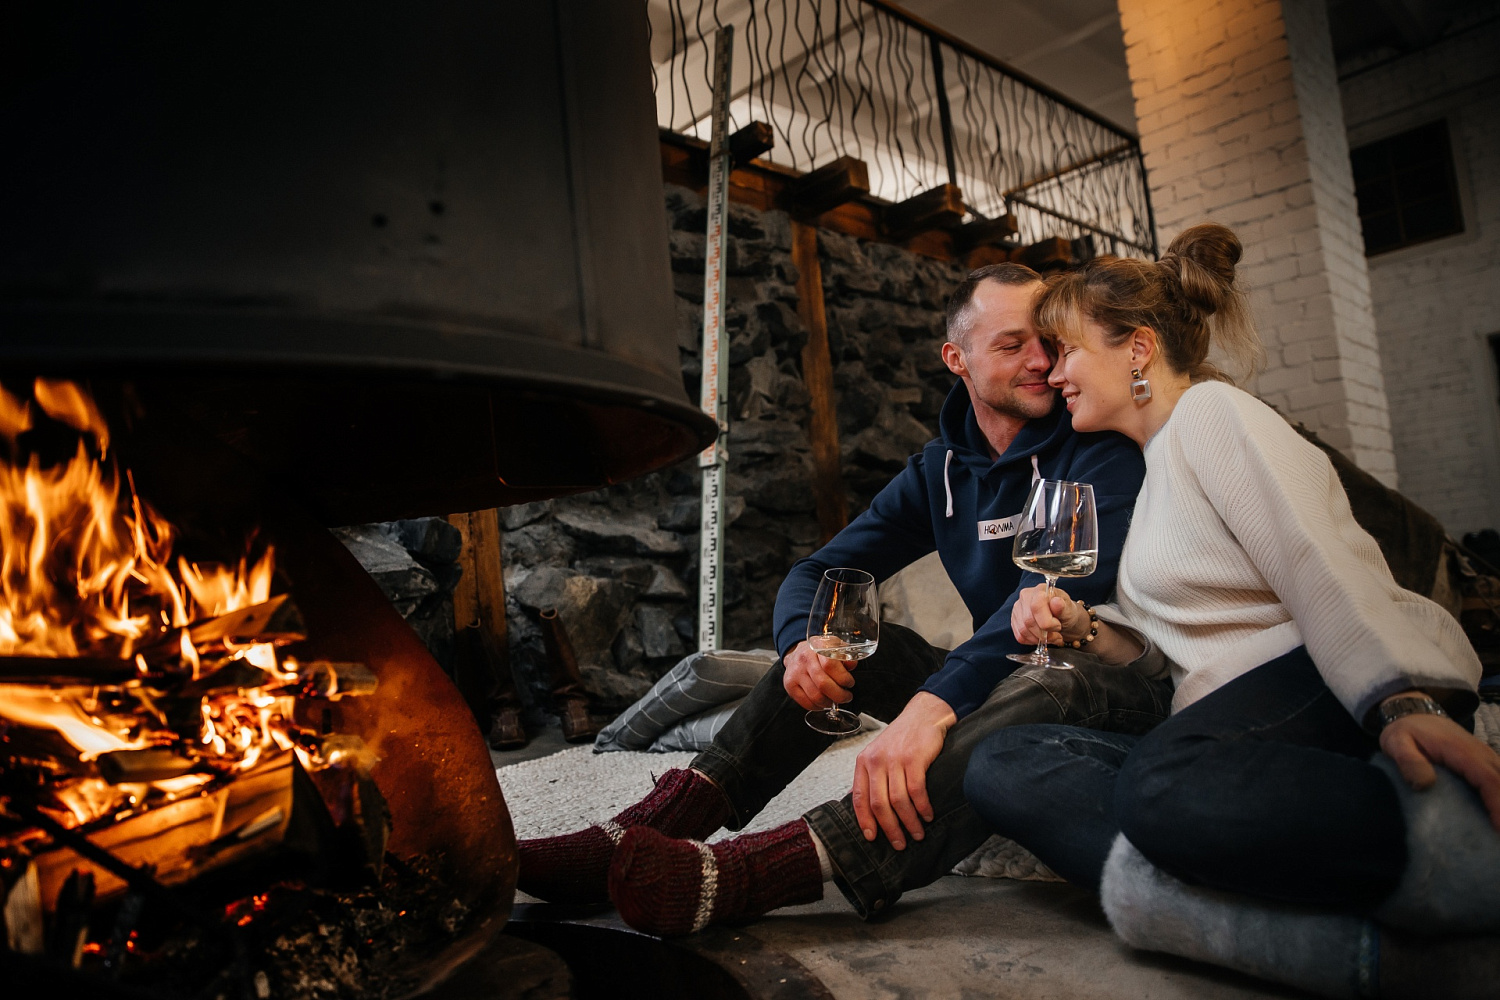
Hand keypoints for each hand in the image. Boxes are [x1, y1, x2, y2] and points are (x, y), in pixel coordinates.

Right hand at [782, 640, 854, 710]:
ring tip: (834, 700)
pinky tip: (823, 702)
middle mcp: (804, 660)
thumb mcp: (834, 647)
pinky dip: (817, 706)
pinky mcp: (789, 685)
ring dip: (829, 702)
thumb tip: (852, 665)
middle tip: (846, 697)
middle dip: (839, 695)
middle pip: (823, 684)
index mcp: (817, 648)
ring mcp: (795, 673)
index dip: (843, 678)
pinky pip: (805, 702)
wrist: (797, 652)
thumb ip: (845, 655)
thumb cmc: (819, 652)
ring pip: (815, 696)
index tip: (849, 683)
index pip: (830, 665)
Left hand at [851, 693, 955, 849]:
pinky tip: (928, 815)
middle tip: (899, 844)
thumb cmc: (903, 738)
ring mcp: (895, 759)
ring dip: (909, 822)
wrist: (923, 714)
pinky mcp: (914, 758)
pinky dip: (922, 807)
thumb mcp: (880, 754)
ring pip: (898, 801)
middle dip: (890, 828)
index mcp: (864, 762)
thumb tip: (866, 807)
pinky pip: (916, 791)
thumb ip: (872, 777)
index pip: (859, 798)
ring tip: (917, 834)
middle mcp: (876, 761)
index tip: (872, 838)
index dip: (865, 821)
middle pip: (879, 804)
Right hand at [1010, 583, 1086, 646]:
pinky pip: (1020, 636)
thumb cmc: (1066, 612)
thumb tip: (1056, 602)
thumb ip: (1063, 607)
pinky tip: (1042, 637)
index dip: (1047, 622)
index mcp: (1040, 590)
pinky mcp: (1015, 621)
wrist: (1063, 619)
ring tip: (1051, 637)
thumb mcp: (1070, 610)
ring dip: (1039, 639)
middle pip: (1029, 621)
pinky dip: (1033, 641)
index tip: (1058, 626)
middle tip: (1057, 634)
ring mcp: (1018, 609)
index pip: (1036, 606)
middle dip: (1045, 634)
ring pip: (1023, 630)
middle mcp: (1025, 597)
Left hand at [1380, 710, 1499, 830]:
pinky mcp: (1484, 762)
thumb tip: (1425, 785)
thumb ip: (1409, 762)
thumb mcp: (1397, 743)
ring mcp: (1485, 757)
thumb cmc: (1405, 731)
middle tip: (1499, 836)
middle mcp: (1480, 753)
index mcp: (1461, 751)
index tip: (1499, 829)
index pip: (1488, 779)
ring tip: (1497, 831)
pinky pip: (1499, 780)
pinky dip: (1499, 795)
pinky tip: (1496, 817)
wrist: (1412, 713)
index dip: (1498, 804)